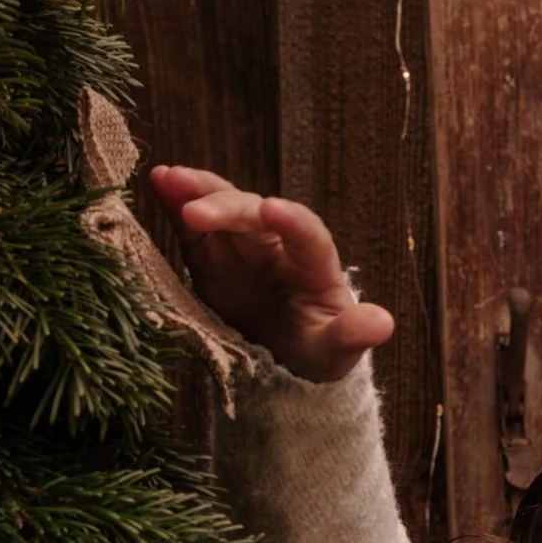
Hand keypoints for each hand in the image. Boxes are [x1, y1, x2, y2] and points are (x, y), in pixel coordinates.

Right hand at [149, 169, 394, 382]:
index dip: (292, 221)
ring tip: (167, 178)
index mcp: (315, 267)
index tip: (271, 209)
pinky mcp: (215, 259)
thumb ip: (352, 335)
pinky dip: (177, 205)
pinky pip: (196, 229)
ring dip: (197, 192)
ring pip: (224, 210)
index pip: (308, 236)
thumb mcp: (337, 352)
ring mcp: (245, 249)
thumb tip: (383, 325)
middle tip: (195, 212)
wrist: (287, 364)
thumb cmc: (318, 353)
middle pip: (255, 217)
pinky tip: (158, 182)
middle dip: (227, 210)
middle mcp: (279, 248)